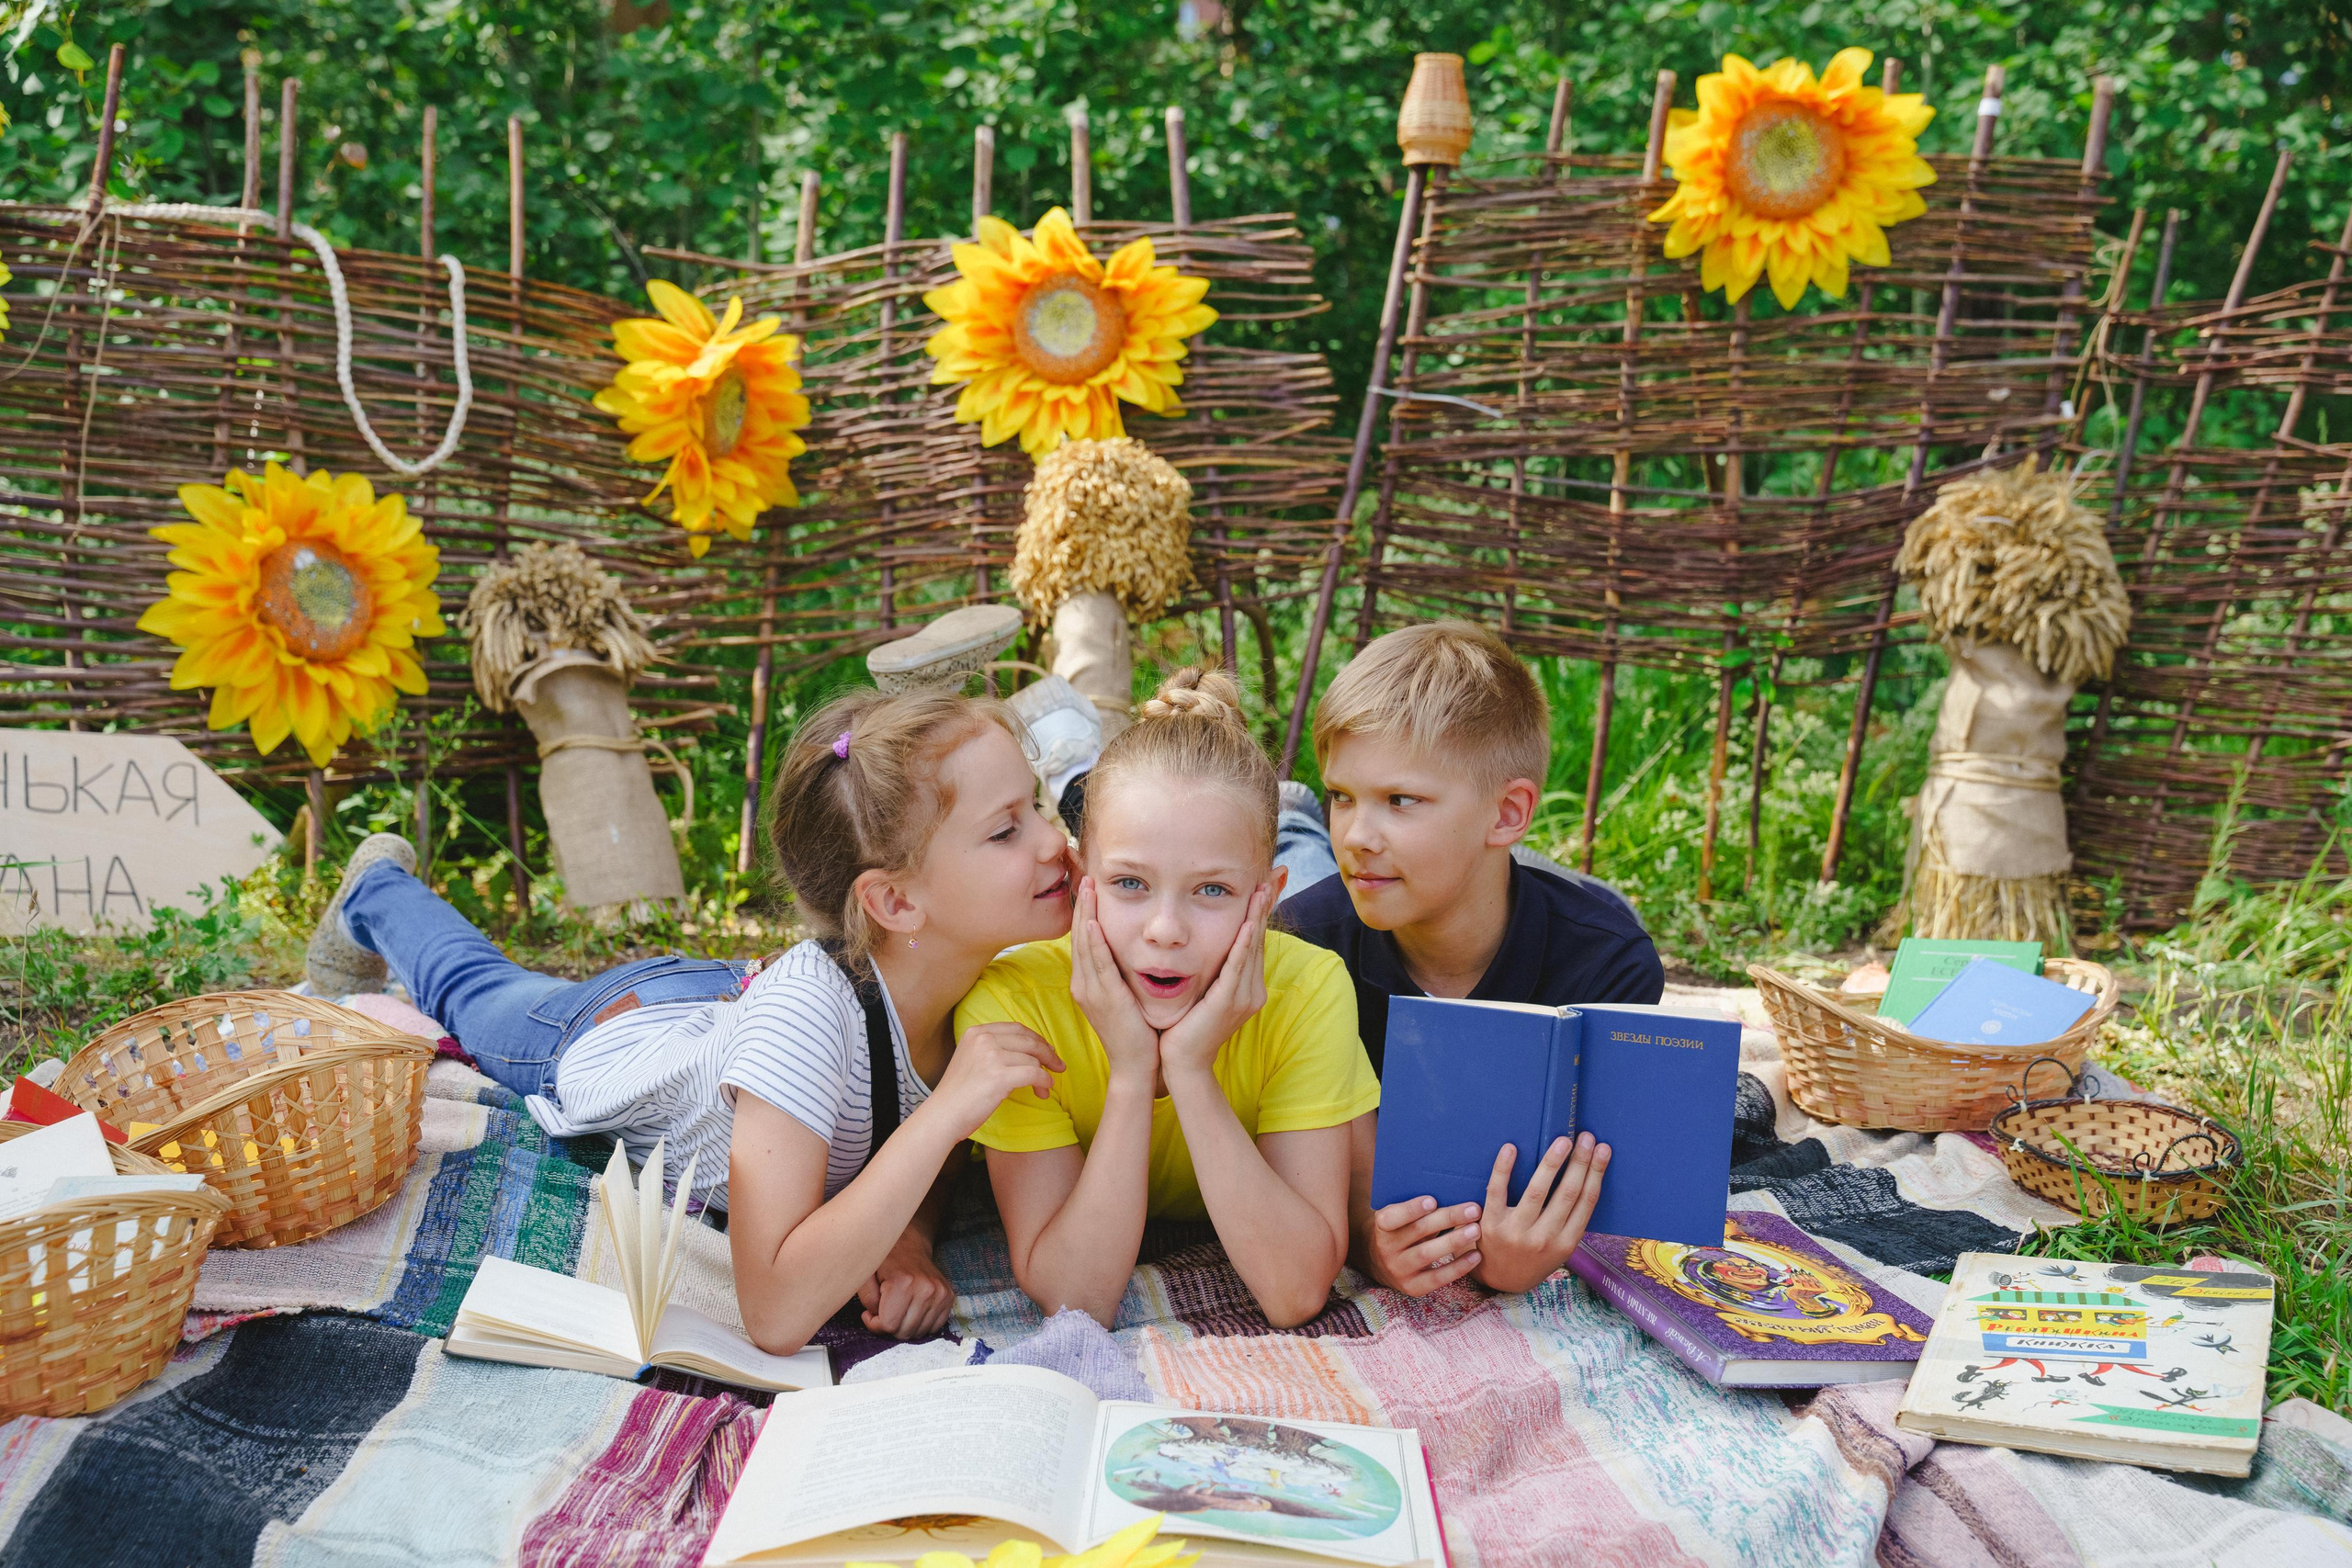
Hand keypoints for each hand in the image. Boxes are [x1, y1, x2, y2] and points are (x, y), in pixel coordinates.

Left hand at [858, 1226, 956, 1338]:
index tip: (871, 1312)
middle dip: (889, 1326)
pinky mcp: (948, 1297)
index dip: (875, 1323)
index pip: (888, 1325)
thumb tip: (875, 1318)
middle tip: (884, 1310)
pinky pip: (933, 1328)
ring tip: (898, 1309)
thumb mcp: (865, 1275)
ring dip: (905, 1326)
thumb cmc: (884, 1262)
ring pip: (919, 1333)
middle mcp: (926, 1288)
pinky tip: (911, 1311)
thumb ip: (866, 1299)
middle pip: (904, 1332)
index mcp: (903, 1282)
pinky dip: (920, 1325)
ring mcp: (940, 1293)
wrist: (909, 1246)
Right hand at [929, 1021, 1064, 1138]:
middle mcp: (984, 1039)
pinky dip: (1044, 1082)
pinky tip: (1044, 1090)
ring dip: (1044, 1075)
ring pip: (1033, 1059)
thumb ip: (994, 1049)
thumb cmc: (959, 1094)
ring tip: (1043, 1089)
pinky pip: (1034, 1074)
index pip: (1016, 1028)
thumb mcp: (971, 1059)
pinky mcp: (999, 1076)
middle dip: (1048, 1054)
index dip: (1036, 1039)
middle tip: (1058, 1066)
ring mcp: (991, 1056)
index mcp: (976, 1032)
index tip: (1048, 1050)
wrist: (943, 1115)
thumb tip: (1032, 1051)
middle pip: (1029, 1041)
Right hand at [1068, 877, 1158, 1085]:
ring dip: (1086, 913)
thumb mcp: (1122, 998)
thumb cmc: (1135, 1032)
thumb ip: (1120, 975)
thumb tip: (1128, 952)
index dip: (1083, 912)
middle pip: (1079, 936)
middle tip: (1084, 875)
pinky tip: (1093, 922)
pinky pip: (1098, 964)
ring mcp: (1091, 991)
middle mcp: (1083, 984)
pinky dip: (1094, 942)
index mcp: (1086, 983)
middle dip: (1081, 905)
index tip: (1088, 887)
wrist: (1136, 1065)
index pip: (1083, 940)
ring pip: (1085, 944)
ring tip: (1087, 886)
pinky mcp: (1105, 998)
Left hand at [1157, 883, 1271, 1079]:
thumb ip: (1210, 970)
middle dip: (1265, 906)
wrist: (1182, 1063)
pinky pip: (1237, 967)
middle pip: (1258, 939)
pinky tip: (1247, 924)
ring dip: (1257, 916)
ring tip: (1262, 889)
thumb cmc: (1187, 1027)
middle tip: (1272, 875)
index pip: (1254, 940)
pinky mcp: (1229, 1002)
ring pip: (1251, 948)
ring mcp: (1244, 996)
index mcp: (1247, 986)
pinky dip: (1243, 944)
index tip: (1265, 883)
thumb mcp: (1203, 992)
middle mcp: (1252, 989)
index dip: (1260, 911)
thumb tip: (1206, 945)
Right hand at [1366, 1195, 1482, 1296]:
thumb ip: (1419, 1207)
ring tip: (1476, 1230)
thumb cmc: (1402, 1230)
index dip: (1411, 1209)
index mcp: (1381, 1226)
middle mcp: (1386, 1248)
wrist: (1381, 1263)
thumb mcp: (1400, 1216)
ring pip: (1427, 1255)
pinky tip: (1475, 1255)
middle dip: (1447, 1219)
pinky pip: (1437, 1278)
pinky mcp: (1412, 1287)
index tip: (1432, 1200)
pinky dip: (1458, 1267)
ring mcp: (1398, 1269)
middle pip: (1417, 1232)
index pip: (1392, 1217)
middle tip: (1473, 1210)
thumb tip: (1454, 1190)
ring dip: (1454, 1242)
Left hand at [1470, 1134, 1608, 1294]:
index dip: (1596, 1173)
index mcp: (1566, 1243)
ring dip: (1552, 1163)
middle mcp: (1544, 1238)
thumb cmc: (1533, 1257)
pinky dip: (1504, 1168)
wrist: (1498, 1281)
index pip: (1586, 1202)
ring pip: (1537, 1191)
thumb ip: (1570, 1220)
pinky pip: (1497, 1191)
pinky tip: (1511, 1148)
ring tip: (1563, 1141)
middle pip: (1567, 1194)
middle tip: (1586, 1137)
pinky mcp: (1491, 1225)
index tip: (1603, 1149)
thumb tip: (1587, 1177)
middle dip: (1580, 1163)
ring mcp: (1516, 1232)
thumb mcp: (1560, 1248)